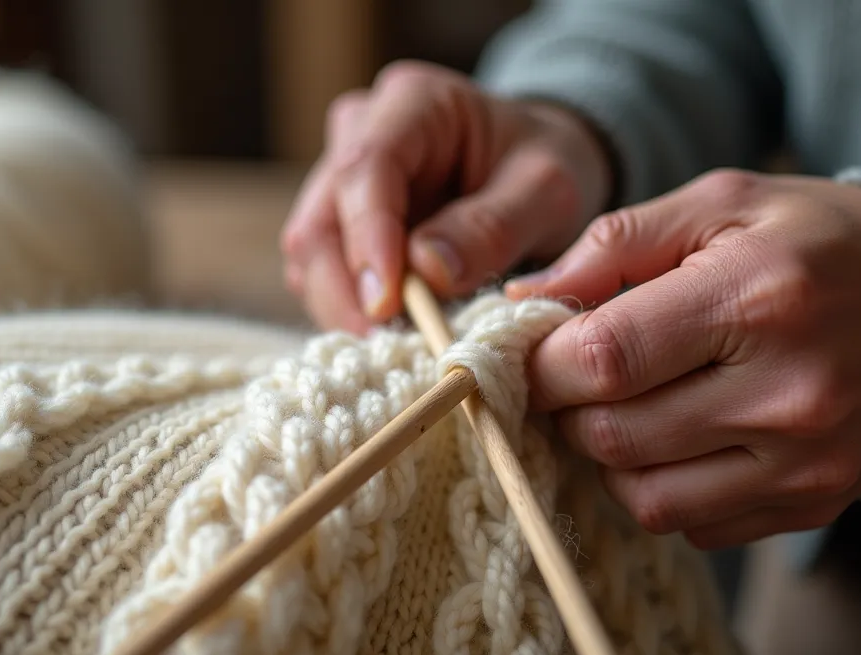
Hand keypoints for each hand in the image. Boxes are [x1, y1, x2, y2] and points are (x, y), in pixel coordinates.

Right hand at [280, 60, 613, 332]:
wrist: (535, 171)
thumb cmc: (543, 168)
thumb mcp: (548, 190)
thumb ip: (494, 226)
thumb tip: (427, 272)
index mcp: (412, 102)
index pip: (365, 168)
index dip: (368, 239)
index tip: (388, 303)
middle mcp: (359, 132)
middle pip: (322, 220)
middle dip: (349, 291)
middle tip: (394, 345)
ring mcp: (339, 181)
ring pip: (311, 255)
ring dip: (345, 309)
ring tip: (399, 346)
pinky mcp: (336, 227)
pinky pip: (321, 276)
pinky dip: (349, 312)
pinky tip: (391, 335)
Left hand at [509, 169, 860, 548]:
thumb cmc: (814, 241)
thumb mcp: (721, 203)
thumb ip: (616, 243)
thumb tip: (526, 300)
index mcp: (756, 298)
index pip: (605, 359)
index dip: (545, 363)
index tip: (537, 349)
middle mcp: (785, 392)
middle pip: (613, 435)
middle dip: (567, 408)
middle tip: (575, 377)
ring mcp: (804, 460)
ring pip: (644, 497)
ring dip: (608, 458)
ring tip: (624, 407)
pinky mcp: (812, 501)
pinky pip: (693, 525)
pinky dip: (662, 489)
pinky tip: (678, 439)